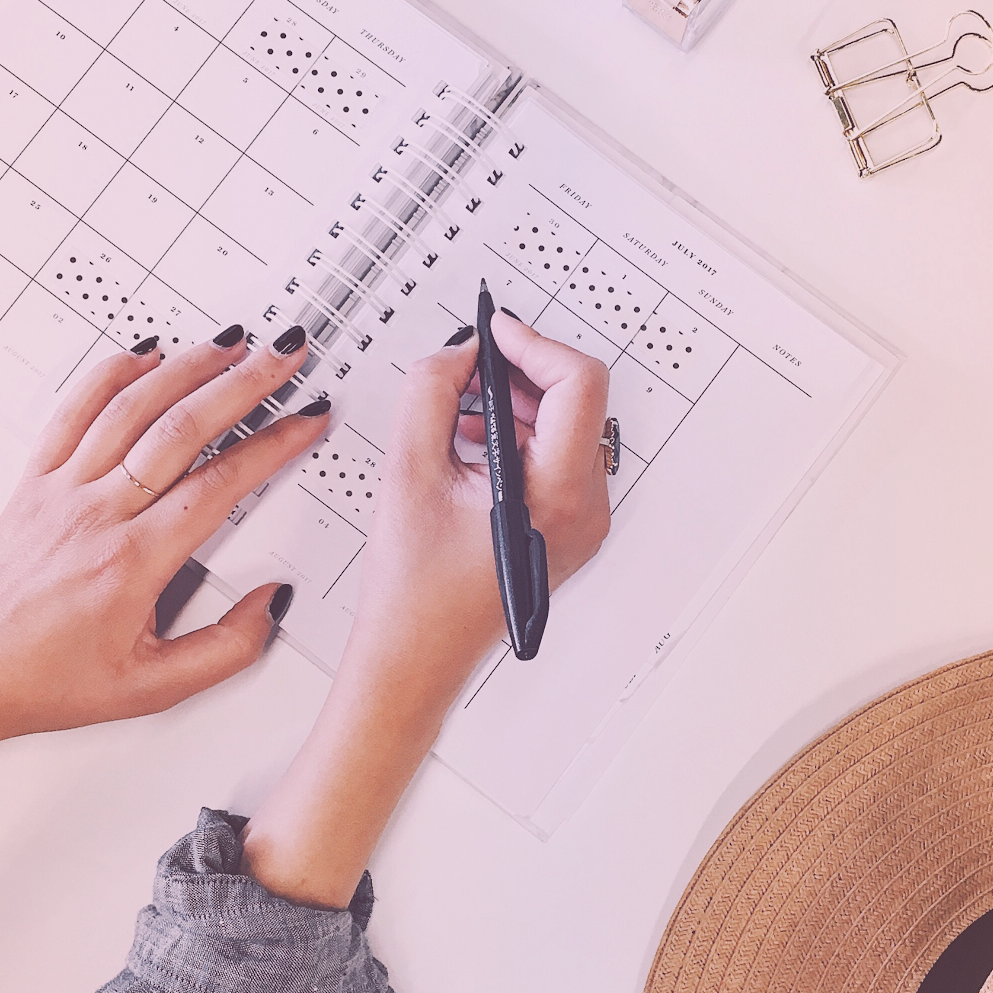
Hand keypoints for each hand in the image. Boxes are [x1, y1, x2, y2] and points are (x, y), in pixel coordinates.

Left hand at [0, 327, 328, 816]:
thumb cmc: (50, 679)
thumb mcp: (154, 689)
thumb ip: (226, 648)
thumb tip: (272, 602)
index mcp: (133, 563)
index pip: (219, 484)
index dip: (272, 445)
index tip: (306, 420)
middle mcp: (97, 514)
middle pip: (181, 428)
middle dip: (244, 383)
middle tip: (284, 355)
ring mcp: (62, 489)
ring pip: (131, 407)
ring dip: (188, 366)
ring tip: (232, 342)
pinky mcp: (36, 479)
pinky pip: (74, 409)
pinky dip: (111, 371)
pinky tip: (145, 353)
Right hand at [239, 311, 610, 907]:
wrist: (413, 659)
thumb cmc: (412, 593)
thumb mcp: (408, 472)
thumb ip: (431, 392)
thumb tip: (457, 352)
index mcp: (557, 496)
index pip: (578, 383)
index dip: (532, 344)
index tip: (493, 333)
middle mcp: (585, 510)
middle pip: (577, 400)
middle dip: (520, 372)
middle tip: (468, 366)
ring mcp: (581, 522)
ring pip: (566, 426)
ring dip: (515, 403)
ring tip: (459, 411)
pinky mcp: (565, 527)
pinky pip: (554, 457)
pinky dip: (516, 435)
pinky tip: (470, 443)